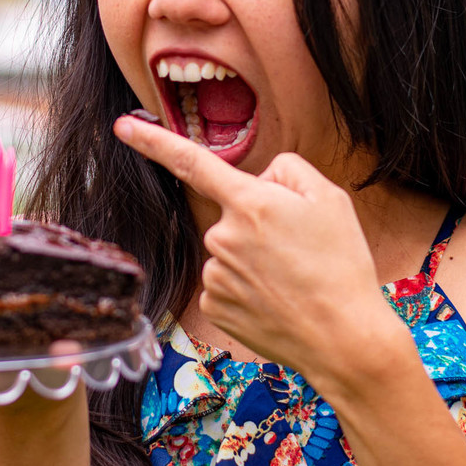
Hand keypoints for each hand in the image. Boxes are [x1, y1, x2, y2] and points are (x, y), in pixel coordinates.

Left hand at [113, 114, 386, 376]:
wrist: (343, 339)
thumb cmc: (341, 265)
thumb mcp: (330, 198)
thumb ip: (288, 171)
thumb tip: (260, 180)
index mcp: (250, 202)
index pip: (191, 162)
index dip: (153, 141)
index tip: (122, 127)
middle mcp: (222, 236)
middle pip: (233, 214)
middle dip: (260, 223)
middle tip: (300, 250)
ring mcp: (214, 274)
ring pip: (230, 250)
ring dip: (255, 259)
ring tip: (294, 279)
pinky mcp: (213, 307)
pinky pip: (225, 283)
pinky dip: (247, 288)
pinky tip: (276, 300)